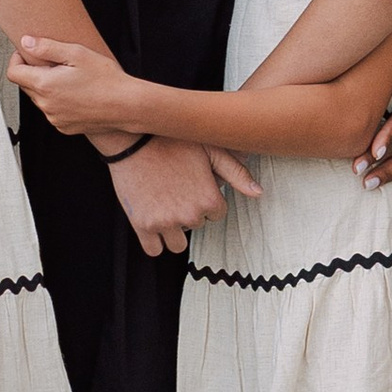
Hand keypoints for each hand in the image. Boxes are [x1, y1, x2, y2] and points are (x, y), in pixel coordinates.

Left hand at [13, 36, 146, 140]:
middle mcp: (46, 105)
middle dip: (34, 72)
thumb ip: (47, 47)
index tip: (27, 53)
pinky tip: (76, 94)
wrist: (126, 105)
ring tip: (69, 79)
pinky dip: (58, 102)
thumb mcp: (76, 53)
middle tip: (55, 64)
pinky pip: (52, 111)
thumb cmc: (105, 78)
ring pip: (39, 99)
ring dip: (46, 88)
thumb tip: (26, 42)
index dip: (17, 59)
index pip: (13, 73)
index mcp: (44, 85)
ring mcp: (54, 118)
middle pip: (26, 85)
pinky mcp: (64, 127)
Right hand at [108, 136, 261, 260]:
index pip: (217, 214)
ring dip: (174, 231)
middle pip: (197, 225)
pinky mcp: (142, 226)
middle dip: (189, 212)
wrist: (133, 141)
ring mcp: (165, 223)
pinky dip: (155, 242)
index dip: (206, 199)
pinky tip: (153, 223)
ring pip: (178, 244)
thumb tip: (258, 193)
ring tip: (165, 207)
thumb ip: (236, 173)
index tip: (193, 186)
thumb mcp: (210, 150)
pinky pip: (154, 250)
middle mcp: (190, 215)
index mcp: (209, 199)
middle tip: (176, 190)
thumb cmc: (173, 141)